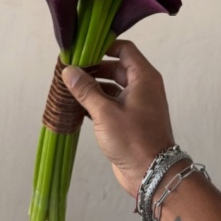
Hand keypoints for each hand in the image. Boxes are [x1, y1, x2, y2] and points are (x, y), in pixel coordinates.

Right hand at [62, 40, 175, 197]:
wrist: (151, 174)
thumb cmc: (133, 139)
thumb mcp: (105, 112)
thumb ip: (85, 89)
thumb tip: (69, 70)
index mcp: (144, 78)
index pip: (124, 50)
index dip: (104, 46)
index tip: (83, 50)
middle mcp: (143, 87)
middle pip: (116, 67)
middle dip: (94, 68)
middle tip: (70, 70)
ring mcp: (137, 104)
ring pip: (112, 86)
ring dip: (92, 86)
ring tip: (69, 88)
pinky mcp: (130, 120)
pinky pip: (111, 103)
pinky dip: (96, 102)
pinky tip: (76, 106)